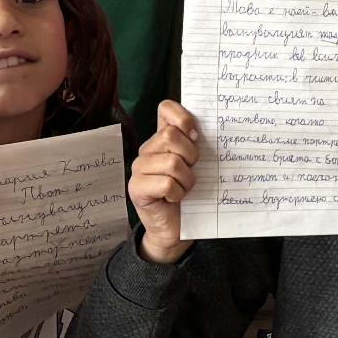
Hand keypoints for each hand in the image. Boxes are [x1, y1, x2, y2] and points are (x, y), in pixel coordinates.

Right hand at [130, 102, 201, 264]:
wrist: (175, 229)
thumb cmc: (188, 195)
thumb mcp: (195, 165)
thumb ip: (195, 144)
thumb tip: (201, 130)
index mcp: (161, 139)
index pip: (165, 109)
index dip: (183, 117)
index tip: (196, 135)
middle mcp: (147, 150)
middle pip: (171, 136)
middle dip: (190, 155)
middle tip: (191, 171)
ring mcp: (138, 169)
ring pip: (172, 162)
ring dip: (186, 180)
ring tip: (183, 188)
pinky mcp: (137, 188)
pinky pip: (167, 183)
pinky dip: (178, 193)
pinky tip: (173, 199)